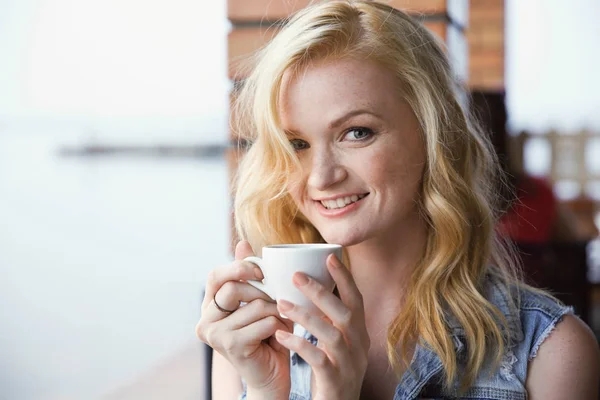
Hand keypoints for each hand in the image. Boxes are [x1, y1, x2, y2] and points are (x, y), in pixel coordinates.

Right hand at [195, 241, 293, 395]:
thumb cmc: (267, 335)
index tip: (261, 271)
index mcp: (209, 305)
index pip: (215, 275)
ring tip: (280, 323)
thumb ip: (249, 275)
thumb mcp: (259, 300)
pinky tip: (280, 336)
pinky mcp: (231, 346)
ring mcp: (215, 334)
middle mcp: (205, 319)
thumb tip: (243, 242)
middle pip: (234, 288)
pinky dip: (279, 327)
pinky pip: (264, 322)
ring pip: (255, 306)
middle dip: (263, 294)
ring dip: (277, 313)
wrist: (271, 376)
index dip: (238, 267)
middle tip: (277, 305)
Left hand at [274, 254, 369, 399]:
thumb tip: (310, 286)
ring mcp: (349, 363)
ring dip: (306, 316)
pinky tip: (282, 335)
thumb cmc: (332, 370)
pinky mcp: (335, 380)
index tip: (329, 256)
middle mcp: (359, 345)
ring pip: (332, 334)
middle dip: (321, 291)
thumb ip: (327, 318)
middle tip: (296, 275)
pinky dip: (300, 345)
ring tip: (281, 304)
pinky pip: (318, 359)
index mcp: (359, 332)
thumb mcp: (335, 342)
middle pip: (345, 313)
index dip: (344, 277)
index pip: (356, 299)